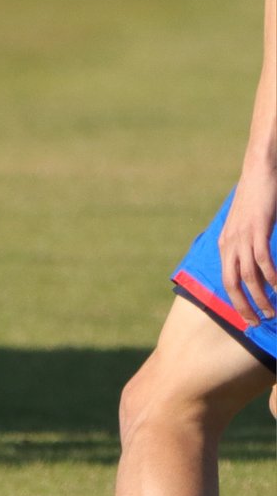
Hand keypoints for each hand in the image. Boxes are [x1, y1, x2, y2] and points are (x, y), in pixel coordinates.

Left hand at [219, 164, 276, 322]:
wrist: (258, 172)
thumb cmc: (256, 199)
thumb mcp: (247, 226)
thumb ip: (247, 245)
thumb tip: (256, 265)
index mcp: (224, 244)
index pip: (226, 280)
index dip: (235, 301)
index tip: (246, 318)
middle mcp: (229, 243)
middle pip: (232, 284)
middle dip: (244, 306)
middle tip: (258, 323)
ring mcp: (242, 237)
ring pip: (248, 277)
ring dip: (261, 297)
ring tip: (272, 312)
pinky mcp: (256, 229)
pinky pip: (262, 260)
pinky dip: (272, 277)